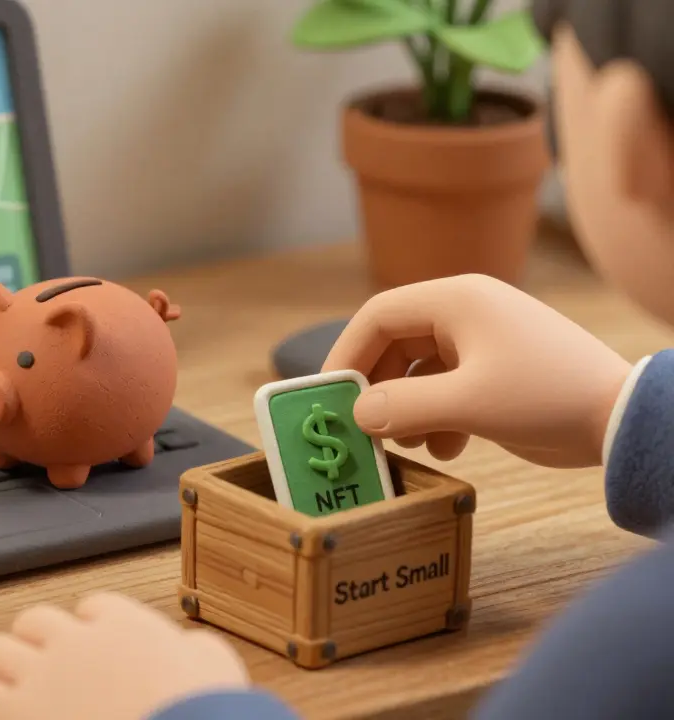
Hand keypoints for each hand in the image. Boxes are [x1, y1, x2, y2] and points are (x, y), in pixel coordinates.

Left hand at [0, 592, 248, 719]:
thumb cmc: (202, 712)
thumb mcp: (217, 668)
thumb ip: (198, 651)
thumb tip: (192, 649)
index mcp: (124, 627)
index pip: (92, 608)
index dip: (88, 627)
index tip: (89, 646)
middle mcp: (75, 642)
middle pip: (34, 621)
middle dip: (33, 643)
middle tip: (37, 666)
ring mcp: (40, 674)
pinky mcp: (13, 711)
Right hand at [321, 274, 632, 467]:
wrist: (621, 418)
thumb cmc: (546, 396)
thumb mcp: (466, 404)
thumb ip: (402, 406)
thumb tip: (357, 414)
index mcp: (456, 301)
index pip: (379, 316)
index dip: (346, 354)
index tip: (329, 395)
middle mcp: (465, 313)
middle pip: (394, 344)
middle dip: (376, 387)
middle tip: (361, 426)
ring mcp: (482, 343)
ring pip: (417, 370)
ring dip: (405, 407)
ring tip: (408, 443)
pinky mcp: (495, 372)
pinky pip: (445, 388)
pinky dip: (435, 417)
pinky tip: (448, 448)